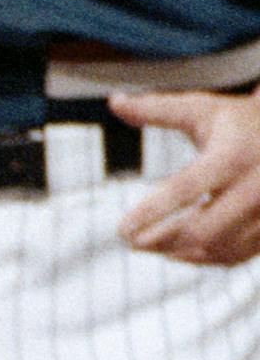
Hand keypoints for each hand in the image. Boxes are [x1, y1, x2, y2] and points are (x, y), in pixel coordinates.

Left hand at [112, 89, 259, 264]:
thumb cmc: (240, 121)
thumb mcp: (203, 110)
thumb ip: (157, 109)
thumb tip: (114, 101)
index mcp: (232, 156)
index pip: (185, 190)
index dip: (151, 212)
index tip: (122, 229)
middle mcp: (255, 186)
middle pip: (201, 228)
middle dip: (161, 239)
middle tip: (131, 241)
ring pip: (217, 247)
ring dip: (178, 251)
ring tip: (150, 246)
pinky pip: (235, 256)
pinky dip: (204, 259)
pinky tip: (179, 253)